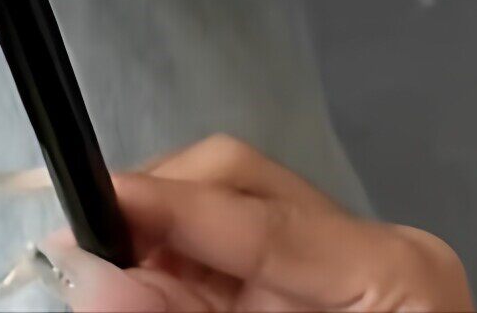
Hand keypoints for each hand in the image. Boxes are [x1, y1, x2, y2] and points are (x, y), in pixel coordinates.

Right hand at [44, 135, 471, 311]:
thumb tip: (91, 279)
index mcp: (396, 271)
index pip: (254, 209)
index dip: (161, 200)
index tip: (81, 198)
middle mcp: (374, 248)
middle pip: (237, 185)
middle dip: (154, 211)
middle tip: (82, 251)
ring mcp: (347, 268)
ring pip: (226, 215)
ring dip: (158, 246)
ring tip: (102, 278)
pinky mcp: (318, 292)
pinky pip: (234, 260)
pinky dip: (183, 277)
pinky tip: (144, 291)